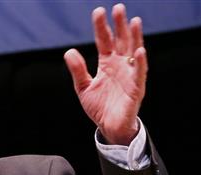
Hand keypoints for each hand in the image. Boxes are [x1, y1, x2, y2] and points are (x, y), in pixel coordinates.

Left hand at [64, 3, 146, 145]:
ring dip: (135, 37)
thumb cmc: (99, 107)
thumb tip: (69, 51)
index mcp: (107, 64)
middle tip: (118, 8)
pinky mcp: (136, 88)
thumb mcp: (83, 87)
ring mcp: (130, 75)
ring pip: (134, 52)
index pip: (104, 41)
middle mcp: (120, 66)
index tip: (99, 12)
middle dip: (120, 25)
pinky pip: (140, 73)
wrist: (109, 127)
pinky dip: (141, 62)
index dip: (101, 27)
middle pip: (121, 41)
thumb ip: (77, 70)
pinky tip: (140, 50)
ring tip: (134, 21)